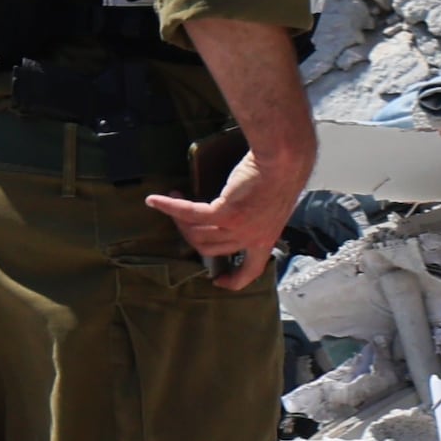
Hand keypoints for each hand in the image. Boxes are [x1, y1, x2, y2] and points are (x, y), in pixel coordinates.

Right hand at [150, 146, 310, 289]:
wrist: (284, 159)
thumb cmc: (280, 175)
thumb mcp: (271, 206)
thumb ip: (255, 219)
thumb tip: (232, 221)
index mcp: (267, 238)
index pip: (251, 270)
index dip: (235, 280)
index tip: (219, 281)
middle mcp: (252, 238)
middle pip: (209, 248)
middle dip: (191, 233)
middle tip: (182, 217)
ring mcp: (239, 227)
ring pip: (198, 233)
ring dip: (180, 219)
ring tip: (172, 200)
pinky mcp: (227, 212)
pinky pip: (191, 213)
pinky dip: (172, 207)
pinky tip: (155, 200)